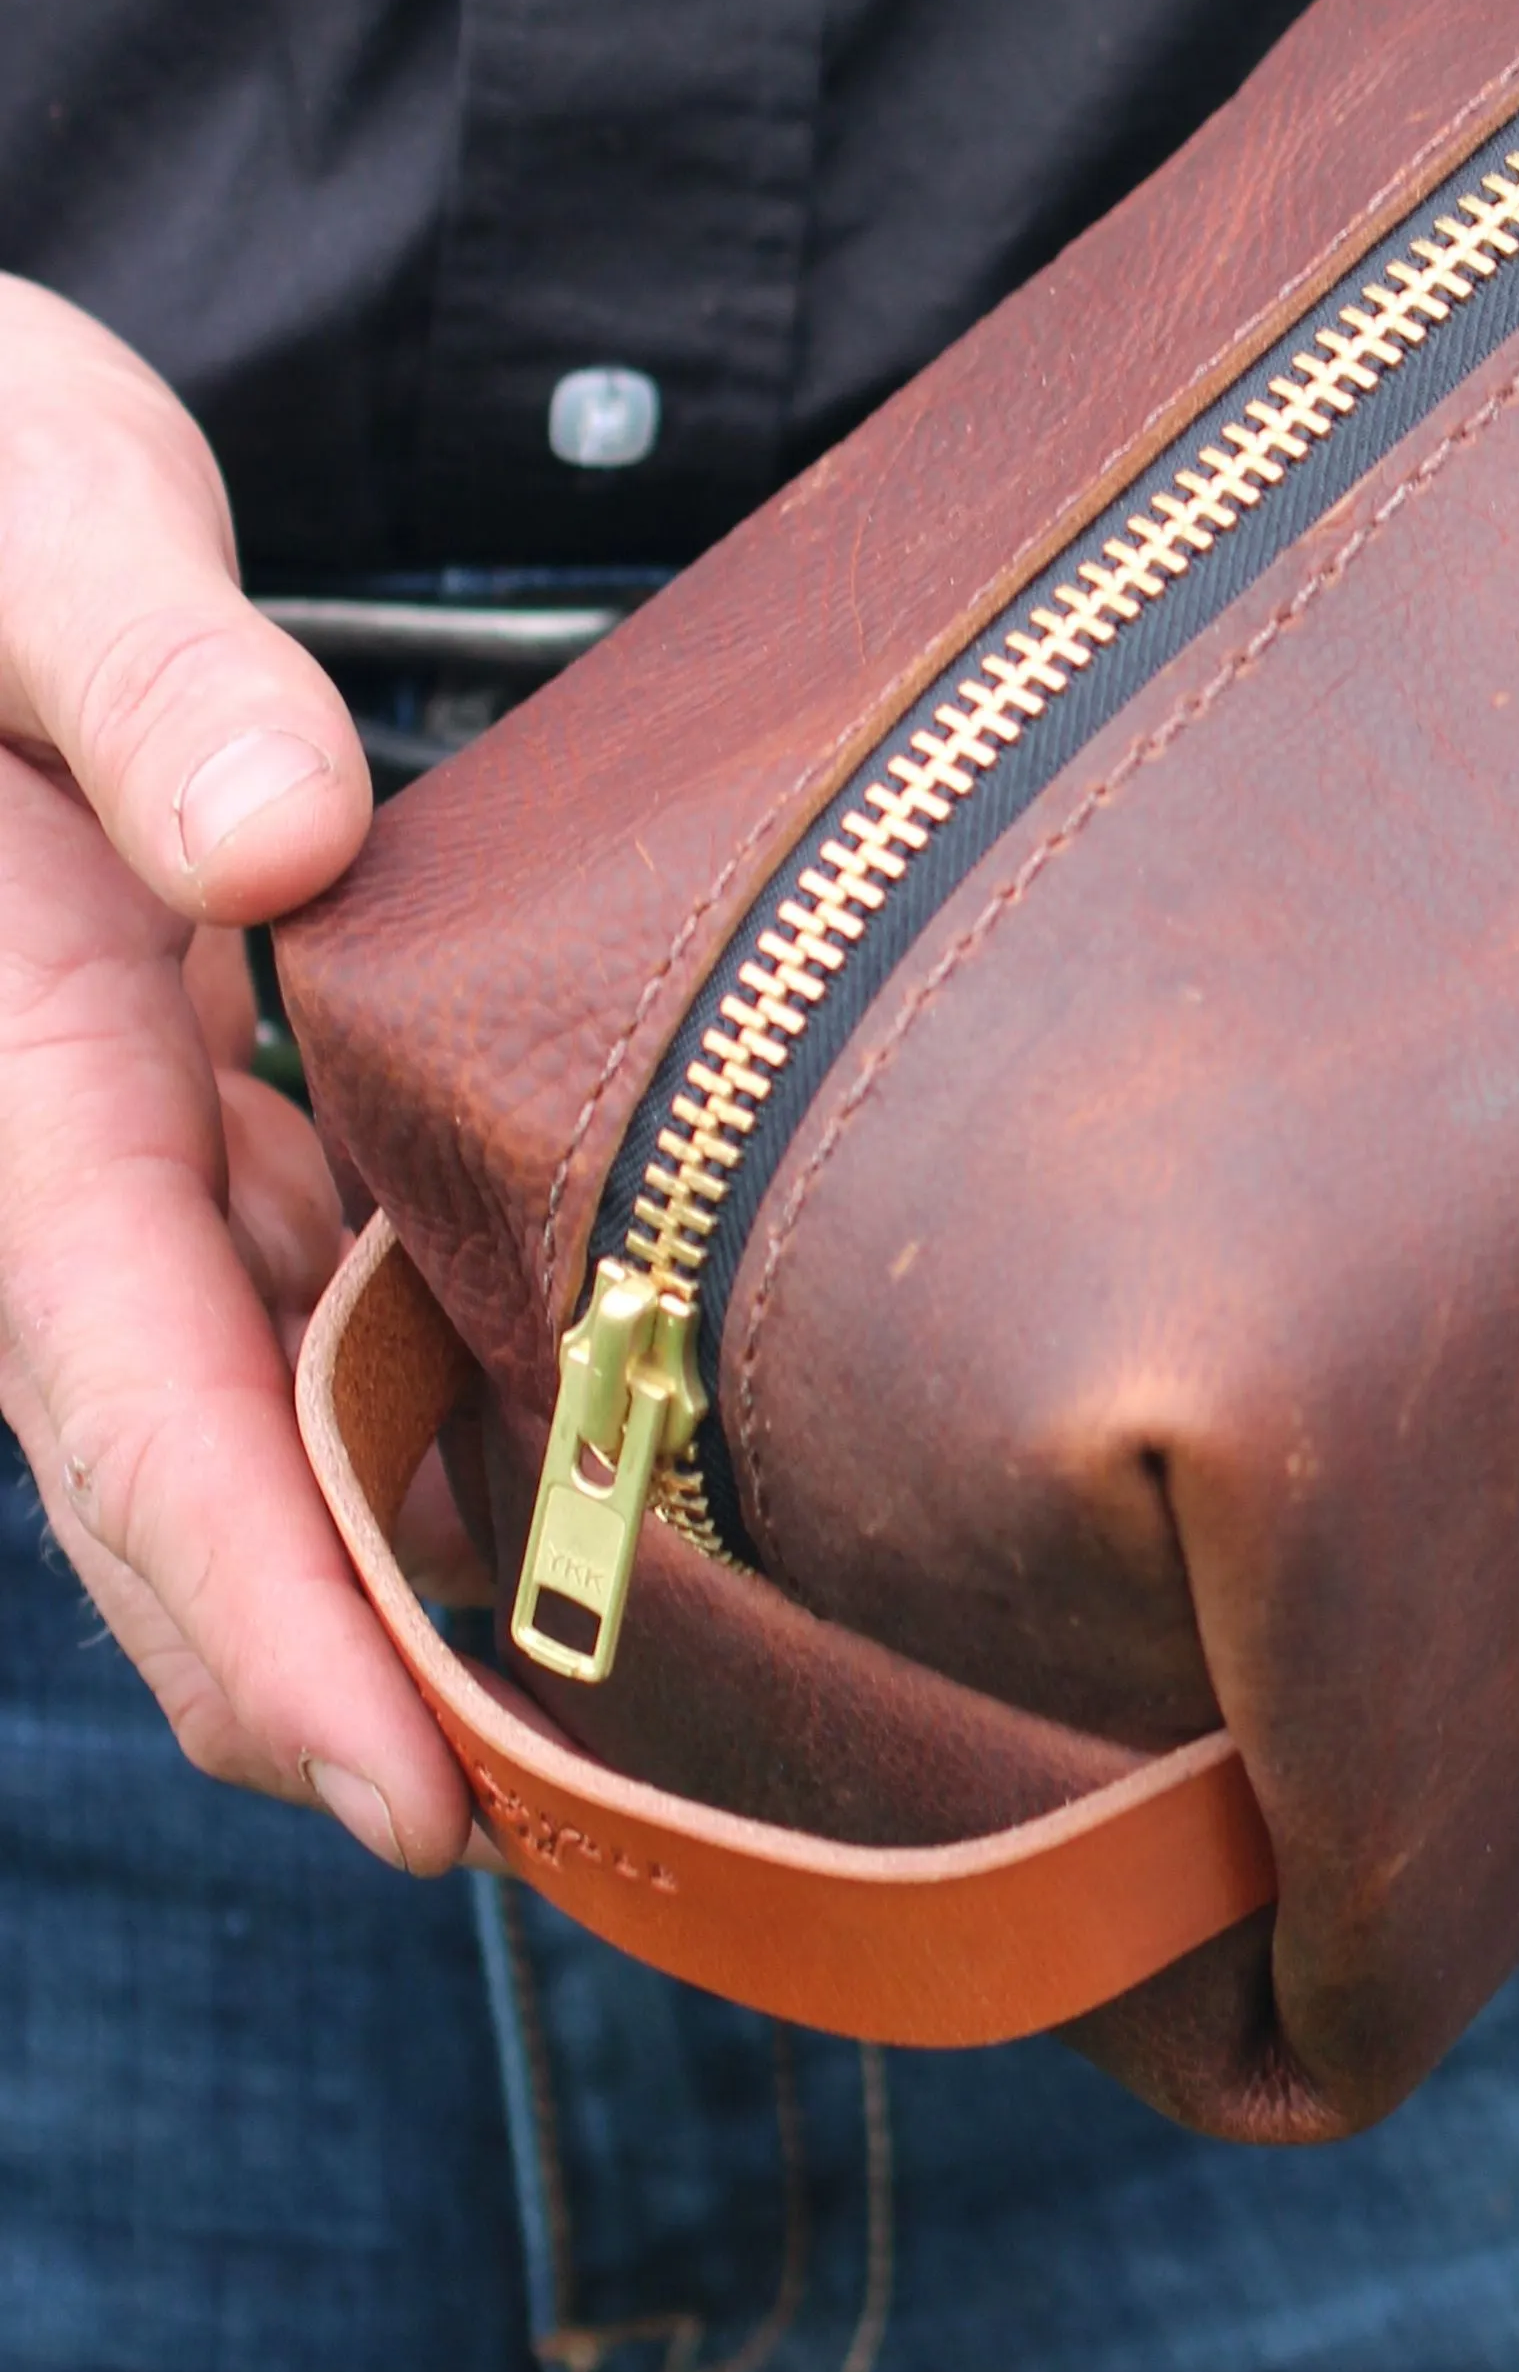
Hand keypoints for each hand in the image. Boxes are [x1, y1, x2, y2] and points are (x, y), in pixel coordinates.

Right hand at [0, 275, 468, 1869]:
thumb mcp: (36, 519)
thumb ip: (142, 667)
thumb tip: (272, 848)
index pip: (120, 1386)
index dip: (255, 1600)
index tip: (404, 1791)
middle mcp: (44, 1142)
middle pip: (188, 1468)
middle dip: (334, 1677)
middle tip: (567, 1852)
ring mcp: (122, 1139)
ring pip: (248, 1414)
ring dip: (384, 1576)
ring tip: (607, 1730)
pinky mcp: (195, 1100)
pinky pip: (296, 1295)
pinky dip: (404, 1410)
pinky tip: (557, 1473)